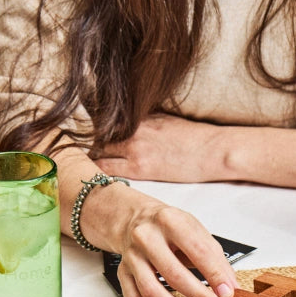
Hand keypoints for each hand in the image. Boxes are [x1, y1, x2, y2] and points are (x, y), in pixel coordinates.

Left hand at [96, 114, 224, 182]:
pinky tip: (95, 180)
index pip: (104, 121)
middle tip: (82, 157)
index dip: (93, 131)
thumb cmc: (196, 137)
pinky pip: (108, 170)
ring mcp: (135, 147)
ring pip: (98, 153)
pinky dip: (98, 173)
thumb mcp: (166, 120)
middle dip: (89, 146)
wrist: (213, 150)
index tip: (87, 138)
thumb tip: (129, 125)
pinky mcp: (141, 167)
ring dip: (92, 160)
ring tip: (88, 171)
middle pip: (97, 136)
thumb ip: (144, 121)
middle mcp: (133, 128)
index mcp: (139, 116)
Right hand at [113, 200, 236, 296]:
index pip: (197, 251)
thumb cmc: (169, 228)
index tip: (228, 294)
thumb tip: (231, 289)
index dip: (215, 275)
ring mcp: (131, 256)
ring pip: (151, 291)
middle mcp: (146, 237)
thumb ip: (216, 259)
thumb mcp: (196, 232)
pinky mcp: (122, 272)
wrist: (134, 219)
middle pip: (174, 274)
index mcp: (170, 221)